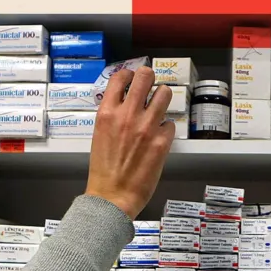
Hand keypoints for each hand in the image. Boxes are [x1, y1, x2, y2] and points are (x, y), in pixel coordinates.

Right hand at [85, 67, 174, 217]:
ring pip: (164, 93)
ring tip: (159, 107)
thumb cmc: (104, 170)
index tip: (132, 78)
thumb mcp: (100, 135)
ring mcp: (146, 127)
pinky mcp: (162, 142)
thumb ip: (112, 116)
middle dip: (149, 78)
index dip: (129, 74)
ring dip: (162, 98)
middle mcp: (127, 115)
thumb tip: (124, 104)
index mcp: (107, 113)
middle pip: (145, 76)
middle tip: (150, 86)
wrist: (112, 196)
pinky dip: (166, 129)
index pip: (120, 77)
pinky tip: (159, 137)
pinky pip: (170, 123)